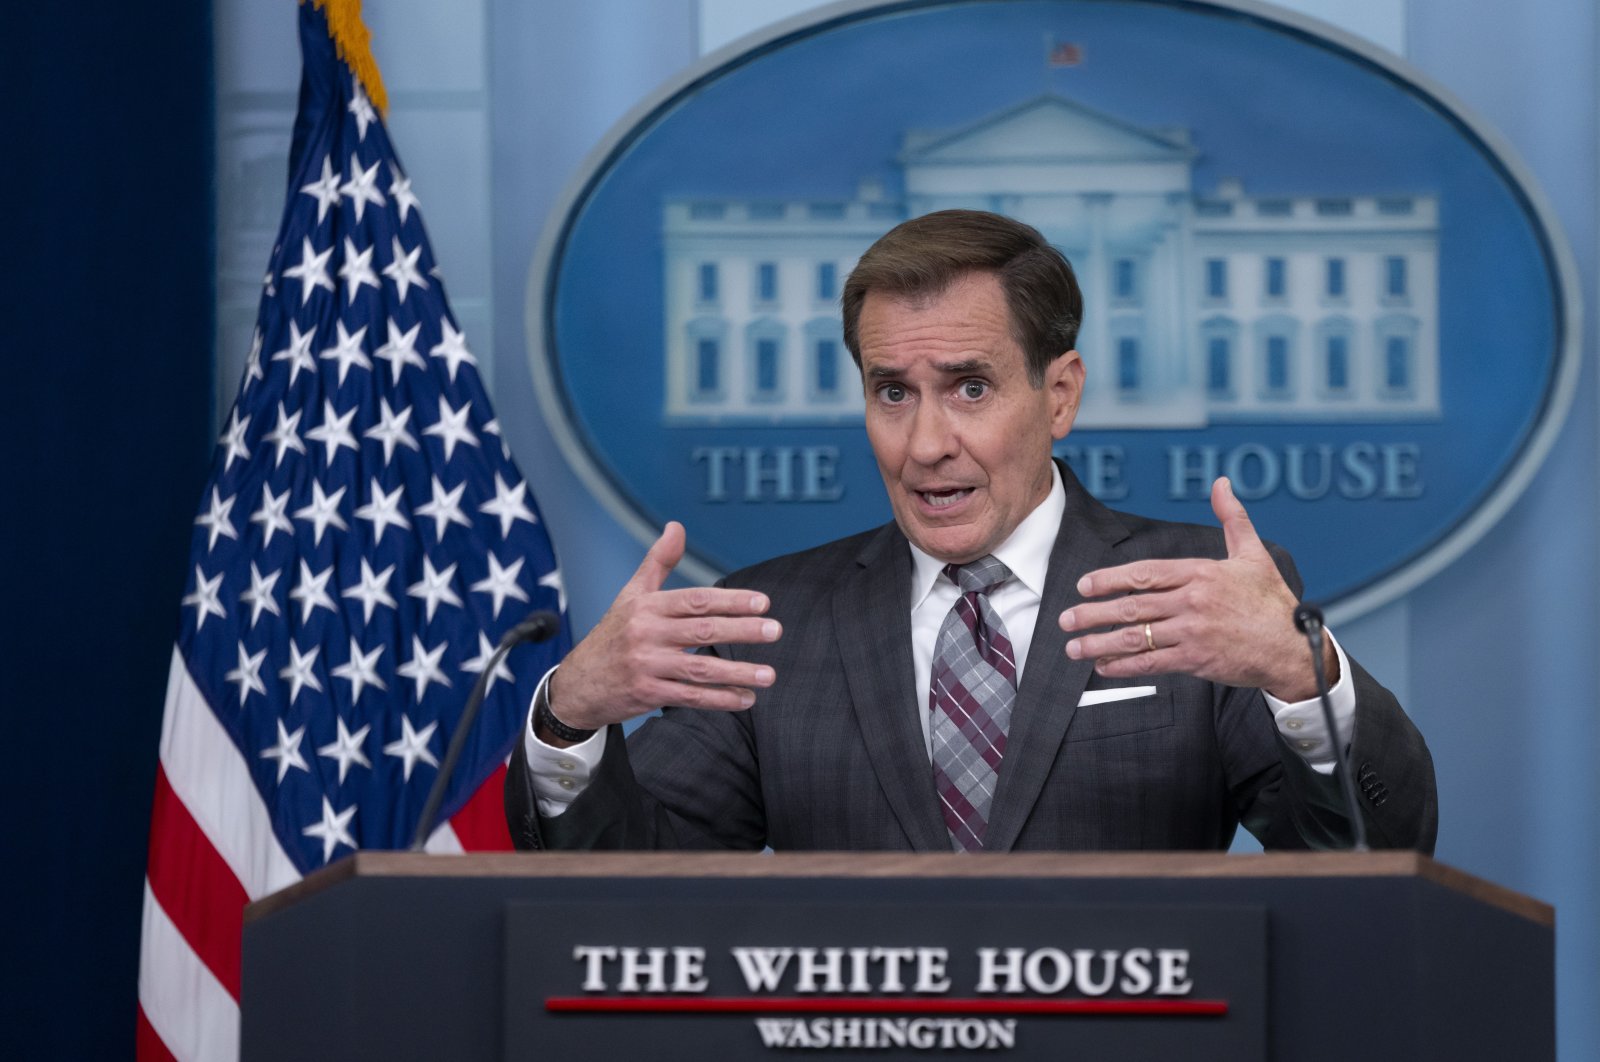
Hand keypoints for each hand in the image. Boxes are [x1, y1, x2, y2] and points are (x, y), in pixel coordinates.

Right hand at [543, 522, 780, 740]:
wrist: (577, 683)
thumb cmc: (612, 634)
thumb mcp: (631, 595)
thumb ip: (658, 562)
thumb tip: (677, 526)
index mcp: (646, 607)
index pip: (695, 600)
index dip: (730, 600)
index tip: (762, 603)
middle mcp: (646, 634)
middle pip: (702, 630)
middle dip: (742, 630)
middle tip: (775, 630)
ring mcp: (646, 666)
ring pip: (700, 670)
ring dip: (738, 672)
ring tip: (769, 674)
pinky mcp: (647, 694)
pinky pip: (690, 698)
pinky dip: (720, 699)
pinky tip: (746, 698)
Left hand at [1058, 478, 1333, 700]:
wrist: (1293, 648)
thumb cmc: (1272, 602)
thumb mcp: (1254, 554)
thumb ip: (1233, 518)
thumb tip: (1222, 483)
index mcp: (1201, 573)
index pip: (1144, 574)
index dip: (1109, 580)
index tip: (1084, 585)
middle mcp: (1193, 601)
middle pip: (1132, 606)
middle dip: (1092, 613)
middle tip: (1066, 619)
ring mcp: (1193, 632)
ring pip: (1135, 637)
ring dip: (1099, 643)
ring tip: (1074, 647)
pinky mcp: (1197, 660)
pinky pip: (1151, 663)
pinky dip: (1124, 666)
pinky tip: (1104, 667)